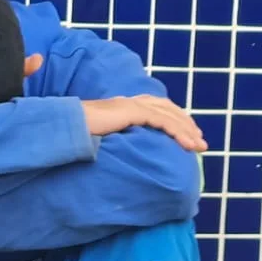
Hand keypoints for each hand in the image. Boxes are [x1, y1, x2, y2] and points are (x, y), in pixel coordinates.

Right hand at [82, 96, 206, 151]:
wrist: (62, 125)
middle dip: (186, 124)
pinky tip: (187, 144)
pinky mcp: (130, 111)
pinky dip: (177, 132)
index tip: (185, 135)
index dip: (173, 119)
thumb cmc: (73, 134)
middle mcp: (128, 102)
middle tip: (200, 142)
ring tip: (199, 146)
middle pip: (167, 108)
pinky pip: (161, 121)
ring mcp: (130, 105)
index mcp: (121, 106)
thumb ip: (110, 141)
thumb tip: (115, 158)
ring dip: (186, 130)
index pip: (155, 108)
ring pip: (168, 115)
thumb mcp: (96, 138)